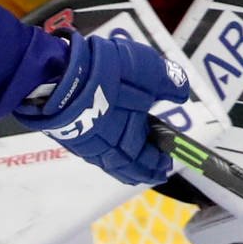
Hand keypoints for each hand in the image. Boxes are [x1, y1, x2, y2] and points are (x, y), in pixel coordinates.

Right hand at [15, 32, 189, 184]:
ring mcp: (84, 143)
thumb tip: (182, 93)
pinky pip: (92, 149)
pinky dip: (104, 150)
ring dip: (122, 163)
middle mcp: (106, 149)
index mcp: (130, 140)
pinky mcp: (68, 133)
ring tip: (130, 158)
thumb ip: (171, 83)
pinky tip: (105, 139)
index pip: (148, 162)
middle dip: (141, 170)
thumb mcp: (151, 71)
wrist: (60, 74)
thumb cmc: (110, 76)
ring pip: (107, 161)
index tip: (166, 164)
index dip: (159, 164)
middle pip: (126, 168)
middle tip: (151, 171)